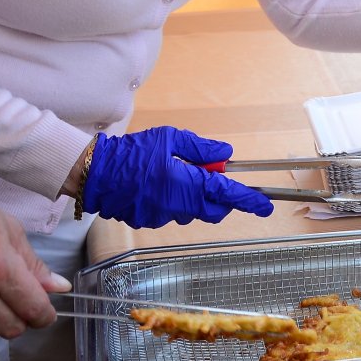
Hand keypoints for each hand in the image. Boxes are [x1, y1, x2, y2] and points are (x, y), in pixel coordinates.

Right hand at [82, 127, 273, 229]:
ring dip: (196, 198)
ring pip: (193, 212)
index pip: (226, 194)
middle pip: (214, 210)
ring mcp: (163, 216)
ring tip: (178, 174)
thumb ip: (200, 149)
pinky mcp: (149, 221)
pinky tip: (160, 185)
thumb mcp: (170, 139)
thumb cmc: (132, 152)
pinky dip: (175, 201)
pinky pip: (173, 213)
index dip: (248, 200)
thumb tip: (225, 155)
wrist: (95, 174)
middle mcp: (177, 205)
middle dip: (221, 199)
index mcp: (185, 183)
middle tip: (213, 179)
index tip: (265, 206)